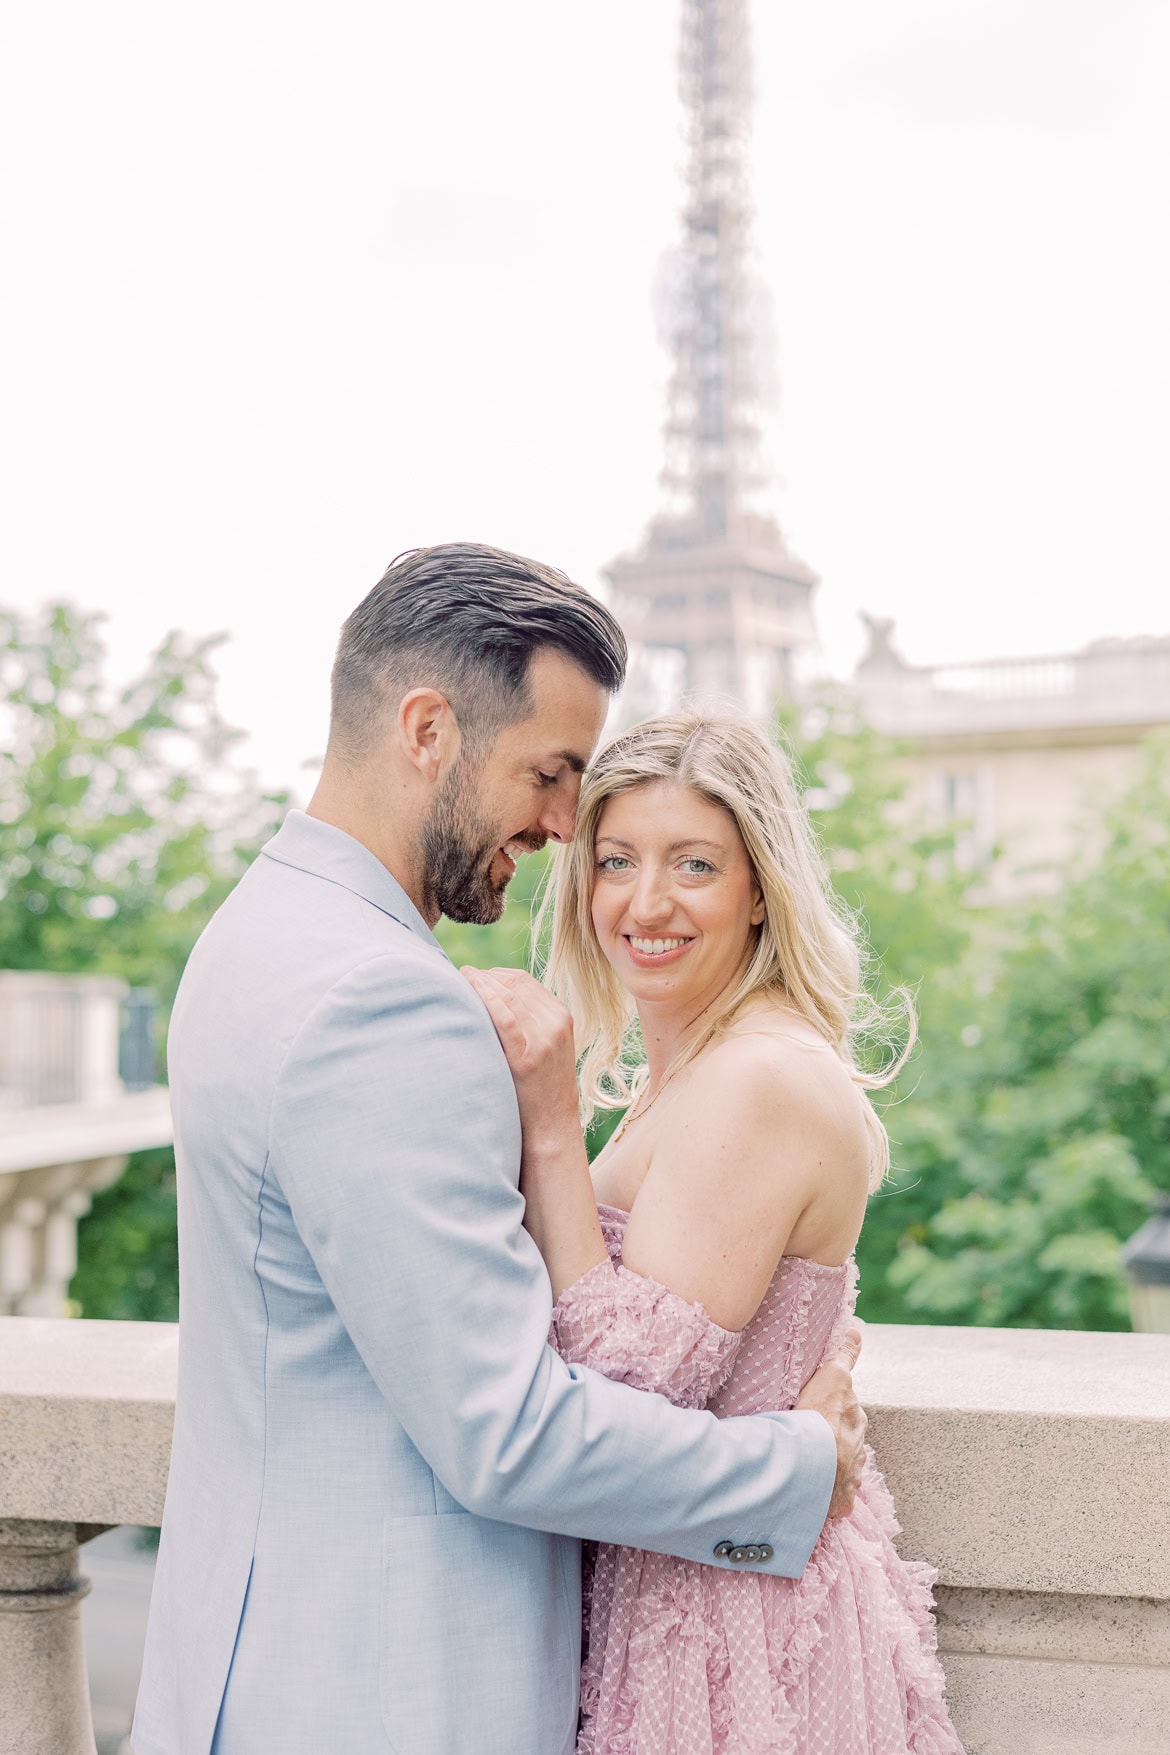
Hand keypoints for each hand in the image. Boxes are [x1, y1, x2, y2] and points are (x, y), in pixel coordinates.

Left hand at [460, 967, 579, 1152]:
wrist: (552, 1124)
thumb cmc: (540, 1085)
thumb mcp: (547, 1044)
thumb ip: (530, 1019)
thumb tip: (493, 994)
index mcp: (562, 1015)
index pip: (524, 980)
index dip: (495, 974)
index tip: (474, 975)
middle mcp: (556, 1023)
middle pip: (514, 985)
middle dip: (484, 977)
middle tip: (460, 975)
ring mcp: (544, 1040)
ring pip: (508, 996)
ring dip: (480, 984)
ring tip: (459, 981)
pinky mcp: (527, 1058)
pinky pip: (505, 1019)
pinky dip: (486, 1000)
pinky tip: (468, 992)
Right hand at [795, 1319, 866, 1520]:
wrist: (812, 1464)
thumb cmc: (815, 1417)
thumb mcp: (832, 1377)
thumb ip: (844, 1354)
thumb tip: (857, 1327)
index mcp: (854, 1416)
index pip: (847, 1406)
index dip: (835, 1407)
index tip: (823, 1411)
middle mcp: (858, 1445)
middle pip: (845, 1436)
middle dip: (831, 1435)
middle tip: (807, 1434)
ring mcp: (852, 1473)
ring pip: (842, 1465)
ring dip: (829, 1464)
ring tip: (806, 1465)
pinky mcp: (843, 1499)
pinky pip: (837, 1496)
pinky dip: (827, 1495)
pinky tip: (812, 1494)